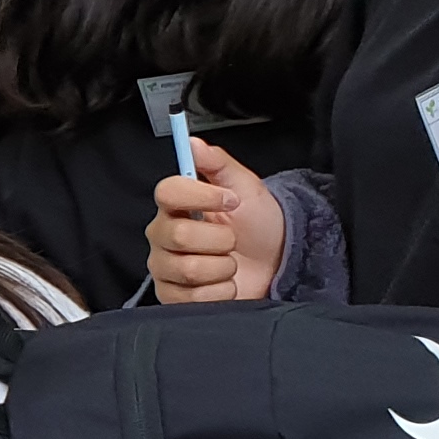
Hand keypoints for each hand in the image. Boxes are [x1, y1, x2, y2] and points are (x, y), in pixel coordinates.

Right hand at [148, 138, 279, 302]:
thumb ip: (217, 163)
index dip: (201, 197)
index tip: (230, 201)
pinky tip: (223, 284)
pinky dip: (220, 291)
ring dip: (223, 268)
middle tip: (232, 239)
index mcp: (176, 205)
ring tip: (230, 263)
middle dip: (220, 239)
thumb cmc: (258, 225)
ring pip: (188, 269)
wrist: (275, 262)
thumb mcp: (246, 187)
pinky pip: (191, 297)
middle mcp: (163, 235)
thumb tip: (192, 142)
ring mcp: (166, 267)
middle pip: (178, 235)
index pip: (167, 192)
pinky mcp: (173, 297)